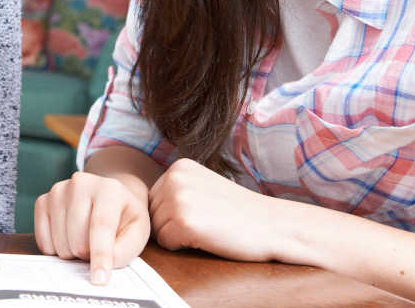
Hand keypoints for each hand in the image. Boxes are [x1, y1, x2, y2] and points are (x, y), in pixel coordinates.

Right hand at [34, 171, 149, 284]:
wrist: (109, 197)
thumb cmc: (124, 217)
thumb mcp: (137, 233)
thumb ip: (123, 250)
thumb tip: (101, 267)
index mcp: (109, 188)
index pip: (101, 226)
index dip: (100, 256)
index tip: (99, 280)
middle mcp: (81, 183)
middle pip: (77, 239)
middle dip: (87, 255)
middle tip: (97, 248)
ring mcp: (58, 191)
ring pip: (60, 243)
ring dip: (72, 252)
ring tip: (84, 240)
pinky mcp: (42, 201)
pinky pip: (43, 240)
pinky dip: (56, 249)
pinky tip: (67, 238)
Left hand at [149, 158, 279, 260]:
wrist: (272, 225)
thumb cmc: (239, 212)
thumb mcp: (203, 185)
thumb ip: (177, 188)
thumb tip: (143, 205)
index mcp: (179, 166)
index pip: (154, 199)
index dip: (173, 213)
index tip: (202, 212)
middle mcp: (175, 178)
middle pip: (152, 214)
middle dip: (172, 224)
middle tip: (206, 222)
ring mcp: (178, 199)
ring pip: (157, 230)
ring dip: (177, 236)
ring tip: (207, 228)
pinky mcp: (183, 222)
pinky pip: (166, 243)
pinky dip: (182, 247)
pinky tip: (207, 237)